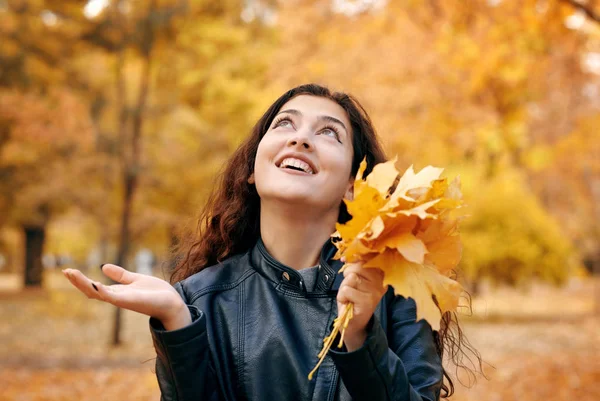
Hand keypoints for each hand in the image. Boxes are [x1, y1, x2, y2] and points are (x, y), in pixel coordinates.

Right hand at [62, 264, 190, 330]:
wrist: (172, 302)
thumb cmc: (157, 293)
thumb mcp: (136, 279)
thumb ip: (121, 275)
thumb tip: (104, 266)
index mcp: (118, 292)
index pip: (94, 287)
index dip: (81, 280)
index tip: (69, 271)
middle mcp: (117, 297)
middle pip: (92, 291)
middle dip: (78, 282)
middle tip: (66, 271)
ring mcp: (122, 300)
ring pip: (98, 294)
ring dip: (85, 284)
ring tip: (72, 274)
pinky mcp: (130, 301)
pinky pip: (113, 297)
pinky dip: (103, 291)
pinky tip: (94, 283)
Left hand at [336, 261, 387, 351]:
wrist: (352, 323)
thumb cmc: (352, 299)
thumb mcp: (353, 280)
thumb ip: (353, 267)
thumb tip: (344, 257)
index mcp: (379, 275)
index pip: (367, 258)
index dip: (353, 259)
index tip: (345, 260)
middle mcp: (381, 282)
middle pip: (358, 267)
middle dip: (347, 275)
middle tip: (349, 288)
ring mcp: (375, 291)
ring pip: (351, 278)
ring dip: (344, 287)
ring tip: (349, 296)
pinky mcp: (367, 301)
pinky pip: (347, 289)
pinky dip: (342, 296)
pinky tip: (348, 303)